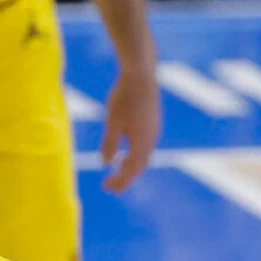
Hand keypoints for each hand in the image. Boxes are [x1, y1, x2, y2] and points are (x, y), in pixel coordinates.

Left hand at [100, 65, 160, 193]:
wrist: (141, 73)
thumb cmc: (124, 97)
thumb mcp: (112, 122)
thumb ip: (110, 144)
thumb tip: (106, 164)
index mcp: (142, 142)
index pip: (132, 171)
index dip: (120, 182)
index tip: (105, 187)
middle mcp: (152, 139)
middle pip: (140, 166)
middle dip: (125, 178)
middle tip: (110, 186)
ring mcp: (155, 130)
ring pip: (144, 156)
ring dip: (131, 166)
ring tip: (118, 170)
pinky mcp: (154, 122)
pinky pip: (146, 145)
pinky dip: (135, 154)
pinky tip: (126, 150)